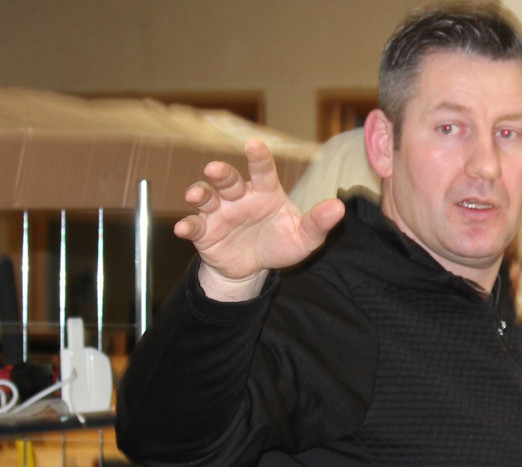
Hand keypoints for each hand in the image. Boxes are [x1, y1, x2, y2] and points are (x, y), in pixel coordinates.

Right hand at [178, 139, 345, 302]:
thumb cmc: (280, 243)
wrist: (254, 267)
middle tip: (215, 169)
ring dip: (200, 193)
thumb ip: (318, 223)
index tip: (254, 144)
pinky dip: (188, 226)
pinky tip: (183, 229)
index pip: (263, 171)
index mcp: (265, 193)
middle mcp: (239, 197)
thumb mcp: (303, 238)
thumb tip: (338, 208)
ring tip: (197, 195)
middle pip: (229, 180)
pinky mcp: (205, 232)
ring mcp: (219, 213)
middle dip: (221, 173)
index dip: (258, 159)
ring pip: (207, 197)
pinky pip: (194, 226)